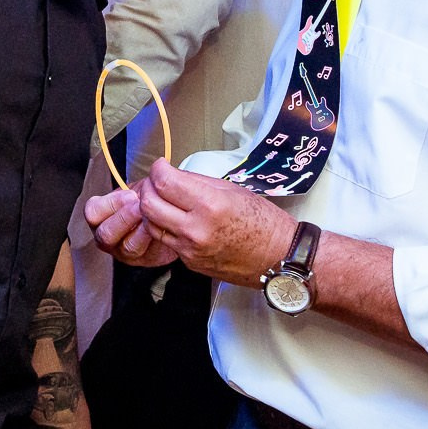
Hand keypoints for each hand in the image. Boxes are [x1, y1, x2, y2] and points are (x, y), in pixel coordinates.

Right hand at [86, 186, 177, 267]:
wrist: (169, 215)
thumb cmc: (149, 200)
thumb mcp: (140, 189)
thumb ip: (139, 187)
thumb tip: (152, 175)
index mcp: (101, 216)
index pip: (92, 212)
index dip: (110, 204)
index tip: (130, 195)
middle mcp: (107, 236)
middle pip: (105, 234)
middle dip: (124, 218)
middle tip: (141, 207)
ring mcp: (123, 251)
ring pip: (126, 247)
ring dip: (141, 230)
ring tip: (152, 217)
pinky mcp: (144, 259)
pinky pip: (146, 253)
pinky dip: (154, 240)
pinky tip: (161, 228)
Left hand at [133, 160, 295, 287]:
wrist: (279, 257)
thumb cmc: (264, 223)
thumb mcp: (232, 190)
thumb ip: (197, 182)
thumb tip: (173, 175)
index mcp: (210, 205)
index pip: (165, 182)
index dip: (158, 169)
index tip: (161, 165)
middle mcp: (196, 230)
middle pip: (149, 204)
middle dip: (148, 187)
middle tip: (157, 181)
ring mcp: (190, 250)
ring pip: (151, 224)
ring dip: (152, 209)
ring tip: (164, 200)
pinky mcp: (189, 263)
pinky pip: (166, 240)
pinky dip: (166, 226)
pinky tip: (177, 219)